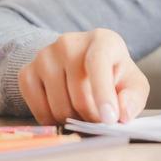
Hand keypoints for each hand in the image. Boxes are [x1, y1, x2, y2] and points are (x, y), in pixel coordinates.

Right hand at [18, 28, 148, 125]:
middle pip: (78, 93)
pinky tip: (64, 112)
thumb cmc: (113, 75)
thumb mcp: (132, 83)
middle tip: (99, 121)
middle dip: (92, 117)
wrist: (81, 65)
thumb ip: (133, 97)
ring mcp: (44, 56)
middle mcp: (68, 42)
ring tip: (83, 114)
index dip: (102, 93)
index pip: (97, 63)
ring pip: (58, 105)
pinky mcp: (26, 72)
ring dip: (73, 120)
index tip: (109, 118)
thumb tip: (122, 113)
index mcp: (101, 40)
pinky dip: (52, 120)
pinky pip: (37, 108)